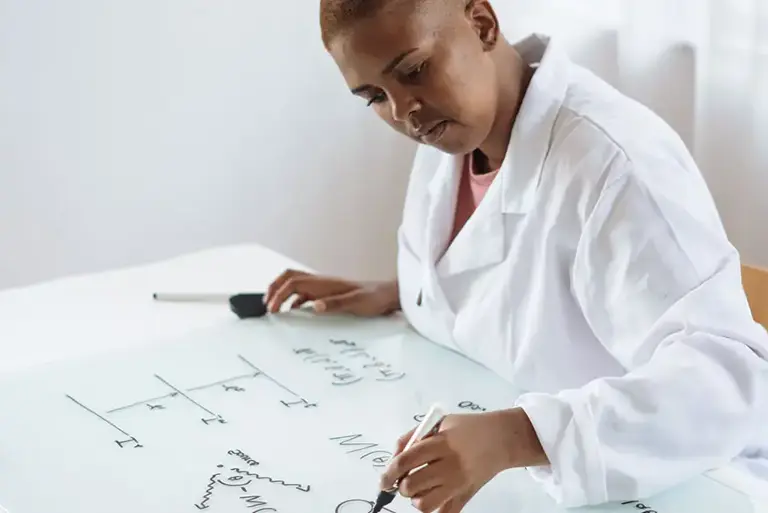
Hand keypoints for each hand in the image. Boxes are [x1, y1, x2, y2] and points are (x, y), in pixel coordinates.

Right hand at [264, 270, 399, 316]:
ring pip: (296, 284)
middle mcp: (321, 282)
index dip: (279, 295)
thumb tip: (314, 307)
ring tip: (274, 307)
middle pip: (289, 277)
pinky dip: (295, 300)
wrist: (388, 295)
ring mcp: (324, 287)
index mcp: (324, 283)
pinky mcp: (329, 294)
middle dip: (274, 287)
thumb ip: (335, 304)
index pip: (293, 283)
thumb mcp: (356, 302)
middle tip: (266, 303)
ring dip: (282, 292)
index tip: (272, 309)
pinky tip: (295, 312)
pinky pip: (305, 293)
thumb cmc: (374, 298)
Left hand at [381, 409, 547, 512]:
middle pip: (412, 485)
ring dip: (415, 498)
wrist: (501, 439)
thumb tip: (393, 457)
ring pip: (425, 504)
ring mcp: (459, 484)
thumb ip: (413, 437)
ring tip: (420, 488)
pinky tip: (433, 496)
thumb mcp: (440, 423)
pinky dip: (434, 509)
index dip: (389, 472)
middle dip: (402, 485)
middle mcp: (450, 465)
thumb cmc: (468, 428)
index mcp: (442, 443)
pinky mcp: (467, 496)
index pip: (406, 461)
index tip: (383, 479)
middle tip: (405, 479)